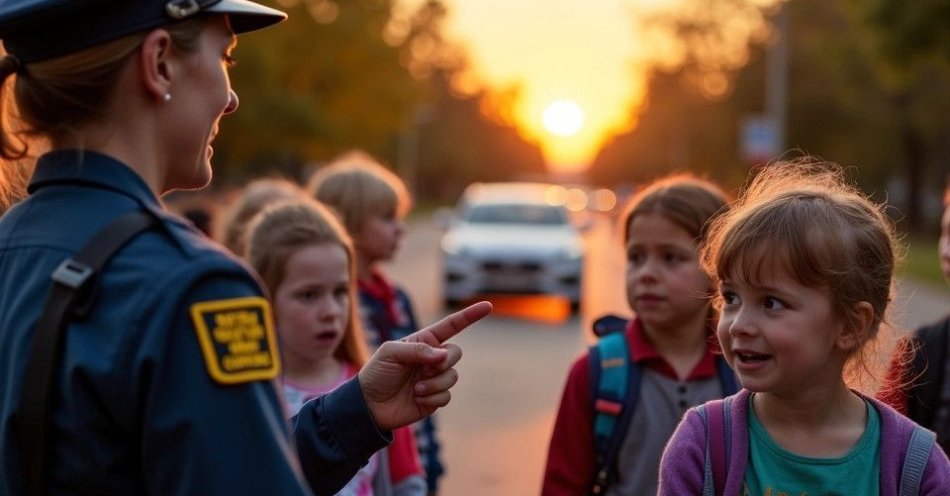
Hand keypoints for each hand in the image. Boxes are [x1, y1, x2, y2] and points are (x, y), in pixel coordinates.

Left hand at [358, 301, 491, 431]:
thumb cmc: (376, 373)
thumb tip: (443, 355)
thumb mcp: (391, 353)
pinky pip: (447, 395)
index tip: (488, 306)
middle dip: (445, 361)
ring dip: (435, 383)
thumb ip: (417, 350)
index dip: (470, 316)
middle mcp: (432, 359)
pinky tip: (417, 398)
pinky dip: (433, 397)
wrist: (368, 405)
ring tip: (416, 388)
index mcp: (423, 342)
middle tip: (427, 369)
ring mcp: (434, 378)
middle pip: (456, 353)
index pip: (451, 326)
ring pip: (452, 376)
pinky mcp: (434, 398)